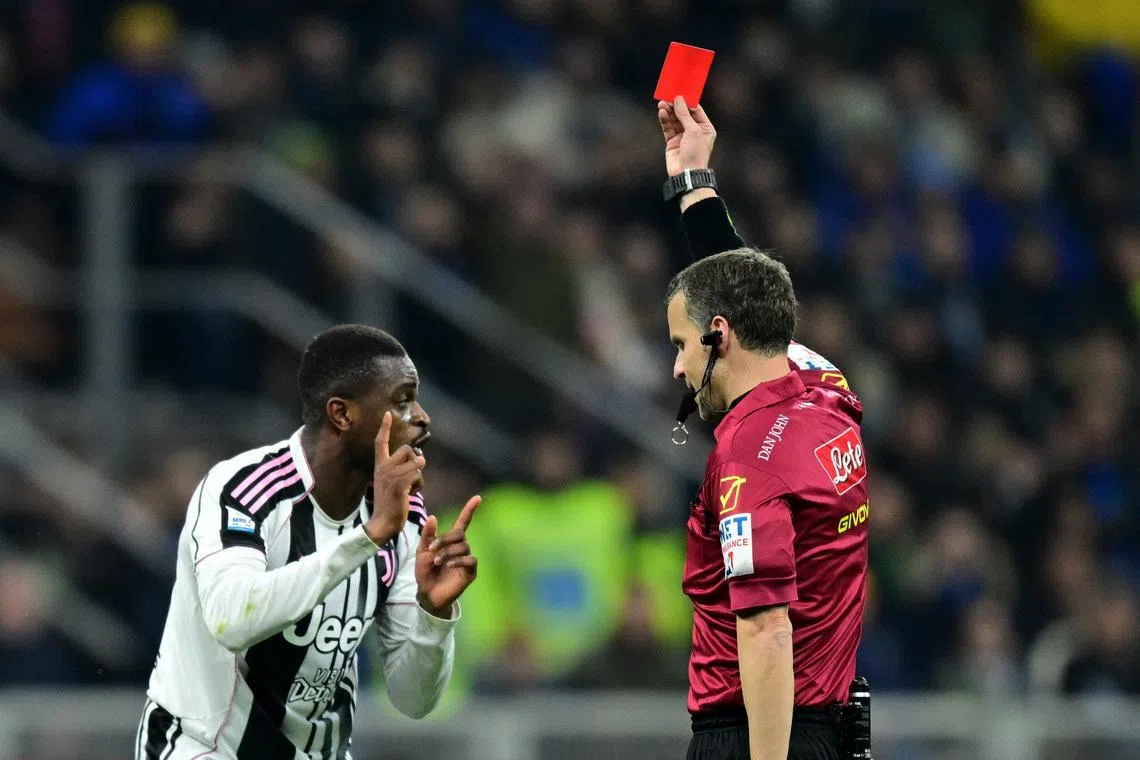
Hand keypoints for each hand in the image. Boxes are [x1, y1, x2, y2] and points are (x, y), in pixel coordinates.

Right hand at [364, 411, 425, 545]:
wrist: (383, 522)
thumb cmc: (390, 504)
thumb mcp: (392, 483)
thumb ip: (402, 469)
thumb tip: (420, 458)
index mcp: (380, 466)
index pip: (380, 442)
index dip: (384, 427)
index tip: (388, 413)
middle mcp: (383, 467)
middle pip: (408, 449)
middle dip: (415, 461)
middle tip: (410, 477)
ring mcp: (391, 475)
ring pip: (417, 462)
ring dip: (419, 476)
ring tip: (410, 488)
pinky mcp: (399, 483)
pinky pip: (418, 474)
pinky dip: (419, 485)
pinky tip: (410, 494)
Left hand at [415, 494, 480, 616]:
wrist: (427, 593)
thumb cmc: (425, 572)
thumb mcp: (422, 551)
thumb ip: (427, 535)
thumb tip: (433, 517)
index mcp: (450, 541)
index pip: (463, 522)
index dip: (469, 510)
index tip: (477, 498)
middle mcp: (461, 548)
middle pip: (460, 534)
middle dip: (445, 539)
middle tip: (432, 549)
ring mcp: (466, 559)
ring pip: (463, 547)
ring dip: (448, 552)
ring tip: (437, 562)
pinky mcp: (470, 571)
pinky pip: (470, 560)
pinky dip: (458, 560)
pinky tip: (449, 565)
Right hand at [658, 95, 716, 176]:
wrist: (687, 173)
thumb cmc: (696, 153)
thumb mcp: (693, 130)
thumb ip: (684, 114)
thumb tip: (679, 100)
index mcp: (705, 128)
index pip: (695, 110)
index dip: (687, 102)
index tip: (679, 93)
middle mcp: (694, 131)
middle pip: (683, 114)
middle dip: (675, 106)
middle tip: (667, 97)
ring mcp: (682, 136)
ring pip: (674, 120)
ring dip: (669, 112)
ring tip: (662, 104)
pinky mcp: (672, 142)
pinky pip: (668, 128)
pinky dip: (665, 120)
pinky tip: (662, 113)